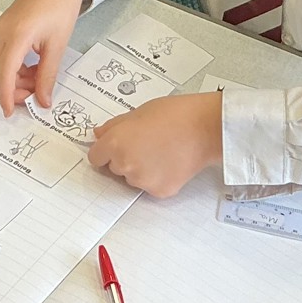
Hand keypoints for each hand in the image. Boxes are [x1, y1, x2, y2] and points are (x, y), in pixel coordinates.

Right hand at [0, 0, 89, 112]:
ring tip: (35, 81)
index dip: (6, 96)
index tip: (11, 112)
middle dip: (9, 89)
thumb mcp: (57, 46)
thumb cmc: (60, 7)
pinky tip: (30, 68)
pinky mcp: (2, 28)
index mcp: (17, 35)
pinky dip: (11, 68)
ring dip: (11, 79)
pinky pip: (0, 55)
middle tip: (31, 97)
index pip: (4, 74)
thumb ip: (47, 76)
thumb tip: (43, 101)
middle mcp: (2, 32)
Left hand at [88, 94, 222, 197]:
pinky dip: (158, 178)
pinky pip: (150, 187)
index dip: (106, 151)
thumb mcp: (139, 111)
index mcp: (115, 143)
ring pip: (132, 179)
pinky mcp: (159, 191)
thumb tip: (100, 134)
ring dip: (141, 169)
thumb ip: (115, 126)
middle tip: (146, 144)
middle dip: (125, 158)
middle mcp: (125, 164)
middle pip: (114, 169)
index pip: (95, 157)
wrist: (205, 128)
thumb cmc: (176, 115)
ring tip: (161, 151)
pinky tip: (170, 162)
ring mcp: (142, 180)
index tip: (115, 148)